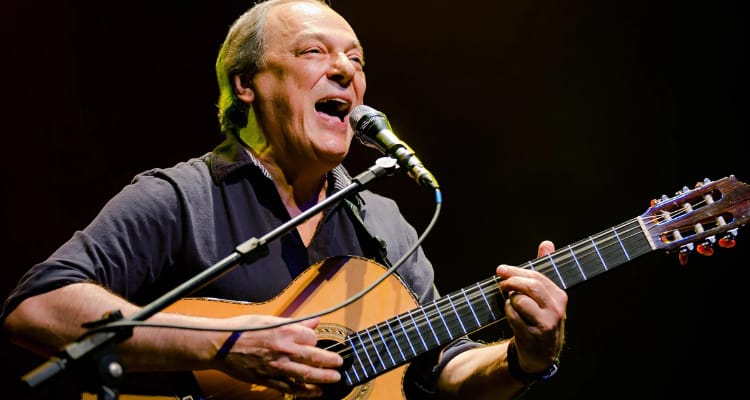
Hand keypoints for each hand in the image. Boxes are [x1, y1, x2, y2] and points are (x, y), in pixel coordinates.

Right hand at [217, 315, 342, 397]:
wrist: (220, 345)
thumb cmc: (242, 329)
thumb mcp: (270, 319)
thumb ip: (295, 322)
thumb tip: (314, 321)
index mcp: (285, 331)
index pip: (312, 337)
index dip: (315, 339)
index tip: (315, 341)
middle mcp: (284, 349)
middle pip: (315, 357)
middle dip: (330, 361)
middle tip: (339, 364)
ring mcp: (277, 366)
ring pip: (306, 375)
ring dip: (323, 378)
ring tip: (334, 379)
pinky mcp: (269, 379)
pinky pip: (291, 388)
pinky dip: (304, 392)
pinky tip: (314, 393)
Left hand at [496, 240, 566, 373]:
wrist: (542, 352)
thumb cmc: (541, 317)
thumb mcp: (546, 295)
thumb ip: (544, 269)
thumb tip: (546, 244)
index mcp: (559, 296)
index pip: (536, 277)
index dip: (516, 271)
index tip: (500, 270)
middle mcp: (555, 309)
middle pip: (530, 286)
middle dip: (511, 281)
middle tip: (500, 283)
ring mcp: (545, 324)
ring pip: (519, 301)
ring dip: (509, 300)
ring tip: (511, 303)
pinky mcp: (532, 335)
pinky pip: (512, 316)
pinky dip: (507, 313)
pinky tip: (512, 316)